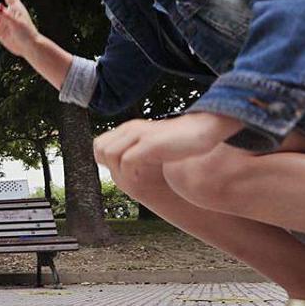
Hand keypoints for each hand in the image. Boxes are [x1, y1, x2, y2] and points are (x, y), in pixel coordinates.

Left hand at [93, 113, 242, 180]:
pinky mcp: (149, 143)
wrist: (205, 130)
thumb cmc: (181, 141)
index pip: (99, 145)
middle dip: (110, 166)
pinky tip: (145, 177)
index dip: (105, 161)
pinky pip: (127, 161)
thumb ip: (135, 150)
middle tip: (131, 175)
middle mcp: (130, 129)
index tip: (121, 171)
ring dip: (120, 170)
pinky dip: (132, 173)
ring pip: (110, 155)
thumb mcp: (153, 143)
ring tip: (139, 177)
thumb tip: (119, 164)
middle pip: (101, 150)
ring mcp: (139, 135)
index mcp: (129, 128)